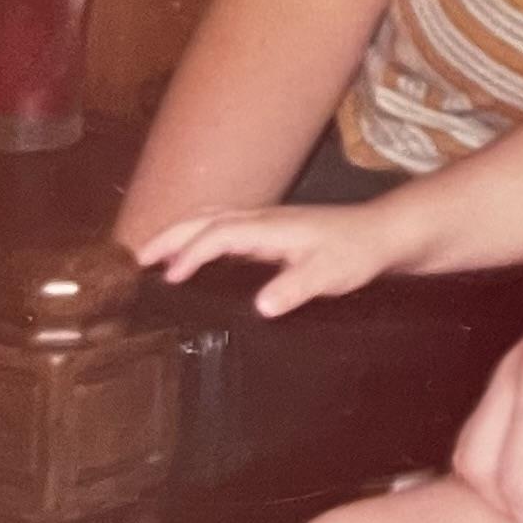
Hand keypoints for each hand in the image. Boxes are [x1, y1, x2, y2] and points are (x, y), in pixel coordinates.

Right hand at [134, 203, 398, 314]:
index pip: (220, 233)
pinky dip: (201, 237)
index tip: (169, 279)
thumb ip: (298, 287)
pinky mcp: (275, 233)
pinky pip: (227, 229)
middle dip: (170, 235)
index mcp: (272, 227)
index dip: (191, 253)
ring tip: (151, 257)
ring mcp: (269, 224)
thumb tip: (262, 305)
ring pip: (215, 219)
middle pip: (207, 218)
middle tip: (135, 260)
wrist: (386, 234)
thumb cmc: (359, 252)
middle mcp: (265, 219)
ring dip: (182, 233)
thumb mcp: (331, 273)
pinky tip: (195, 259)